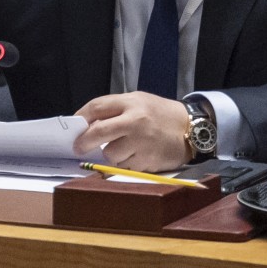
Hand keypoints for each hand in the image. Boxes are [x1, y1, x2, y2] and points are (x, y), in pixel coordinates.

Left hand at [73, 92, 190, 171]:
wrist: (191, 128)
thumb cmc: (160, 114)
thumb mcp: (139, 101)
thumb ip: (115, 110)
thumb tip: (87, 125)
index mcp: (131, 102)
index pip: (97, 107)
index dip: (81, 118)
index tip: (75, 127)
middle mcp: (136, 121)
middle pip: (98, 132)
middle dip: (84, 142)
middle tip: (79, 147)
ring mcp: (142, 142)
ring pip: (110, 154)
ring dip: (111, 154)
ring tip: (125, 147)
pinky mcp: (147, 160)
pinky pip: (124, 166)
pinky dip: (126, 163)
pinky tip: (137, 154)